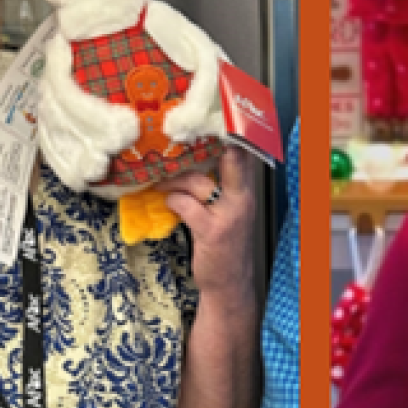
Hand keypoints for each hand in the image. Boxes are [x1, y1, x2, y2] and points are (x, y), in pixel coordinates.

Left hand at [159, 148, 256, 297]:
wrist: (230, 283)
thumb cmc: (226, 245)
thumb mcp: (231, 212)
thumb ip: (221, 188)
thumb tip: (192, 162)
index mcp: (246, 192)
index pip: (242, 154)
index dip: (227, 135)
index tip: (204, 124)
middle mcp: (242, 199)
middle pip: (230, 158)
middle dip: (204, 146)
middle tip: (177, 143)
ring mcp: (228, 215)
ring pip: (198, 181)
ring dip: (174, 180)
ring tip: (160, 182)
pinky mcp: (212, 231)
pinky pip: (186, 205)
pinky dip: (172, 201)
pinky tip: (167, 203)